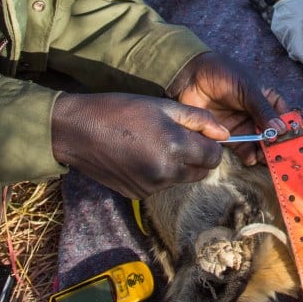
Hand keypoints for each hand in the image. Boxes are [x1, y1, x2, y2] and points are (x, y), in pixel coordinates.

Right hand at [50, 92, 228, 198]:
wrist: (78, 131)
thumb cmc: (121, 111)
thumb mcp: (163, 106)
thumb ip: (198, 120)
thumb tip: (224, 133)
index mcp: (175, 148)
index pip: (214, 157)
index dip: (210, 144)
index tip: (198, 134)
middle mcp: (166, 173)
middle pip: (201, 172)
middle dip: (197, 157)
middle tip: (176, 138)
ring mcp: (151, 187)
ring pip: (181, 179)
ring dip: (178, 165)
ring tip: (154, 144)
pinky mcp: (137, 195)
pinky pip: (161, 185)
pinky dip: (158, 173)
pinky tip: (140, 156)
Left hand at [168, 51, 289, 165]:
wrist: (191, 77)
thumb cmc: (223, 74)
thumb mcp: (247, 89)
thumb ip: (262, 110)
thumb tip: (281, 129)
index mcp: (266, 99)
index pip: (284, 116)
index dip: (290, 129)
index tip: (293, 141)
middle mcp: (257, 114)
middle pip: (273, 134)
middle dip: (277, 146)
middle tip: (279, 156)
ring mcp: (243, 125)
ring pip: (259, 144)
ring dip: (263, 153)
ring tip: (264, 159)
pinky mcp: (227, 135)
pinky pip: (241, 148)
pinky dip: (247, 155)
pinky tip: (250, 158)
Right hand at [270, 0, 302, 72]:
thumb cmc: (301, 6)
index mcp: (293, 31)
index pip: (298, 52)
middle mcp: (283, 34)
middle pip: (292, 52)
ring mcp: (278, 32)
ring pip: (288, 47)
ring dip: (297, 49)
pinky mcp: (275, 30)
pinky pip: (285, 41)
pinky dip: (292, 43)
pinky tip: (298, 38)